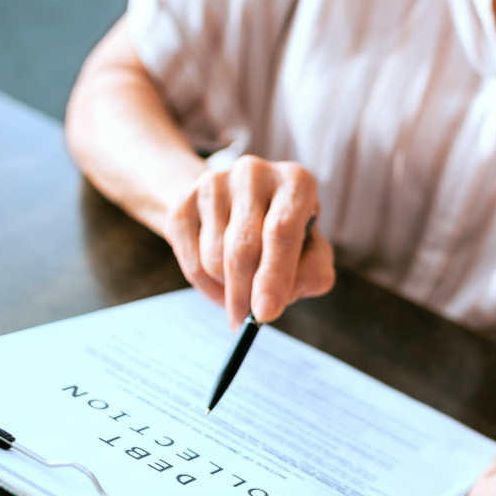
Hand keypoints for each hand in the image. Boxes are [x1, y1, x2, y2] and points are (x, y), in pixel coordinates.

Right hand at [164, 155, 335, 328]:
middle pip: (243, 247)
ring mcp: (213, 183)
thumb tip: (278, 299)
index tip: (265, 313)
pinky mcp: (183, 201)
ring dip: (228, 289)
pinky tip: (221, 284)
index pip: (281, 231)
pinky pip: (190, 261)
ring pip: (214, 258)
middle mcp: (254, 173)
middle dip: (245, 294)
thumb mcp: (312, 251)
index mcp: (295, 182)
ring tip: (243, 288)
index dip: (274, 275)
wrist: (236, 205)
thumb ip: (312, 275)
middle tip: (247, 322)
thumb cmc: (285, 234)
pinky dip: (206, 286)